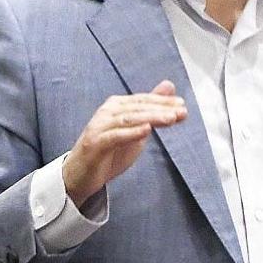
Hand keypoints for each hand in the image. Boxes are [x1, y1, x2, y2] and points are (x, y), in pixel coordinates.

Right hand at [62, 81, 185, 206]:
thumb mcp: (135, 129)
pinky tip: (146, 131)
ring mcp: (100, 126)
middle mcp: (107, 112)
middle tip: (181, 112)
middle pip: (138, 107)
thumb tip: (169, 87)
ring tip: (170, 119)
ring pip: (129, 119)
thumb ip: (151, 109)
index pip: (143, 100)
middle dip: (161, 109)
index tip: (182, 105)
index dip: (163, 102)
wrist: (80, 175)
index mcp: (117, 105)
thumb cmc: (109, 151)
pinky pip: (115, 136)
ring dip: (151, 118)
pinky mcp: (95, 143)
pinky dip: (131, 133)